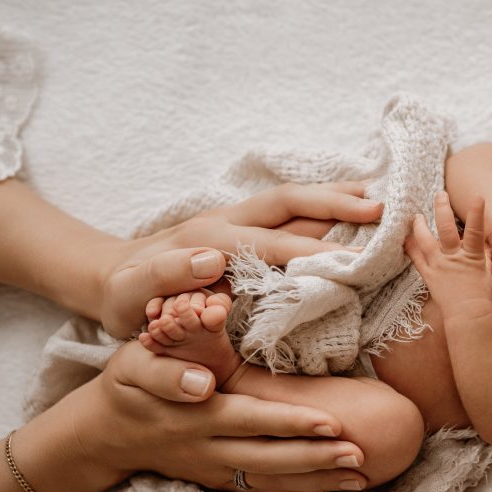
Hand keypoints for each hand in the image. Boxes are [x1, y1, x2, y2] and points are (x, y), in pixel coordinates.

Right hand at [73, 341, 369, 491]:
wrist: (103, 433)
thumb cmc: (127, 385)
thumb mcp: (133, 364)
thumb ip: (164, 371)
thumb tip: (203, 382)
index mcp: (196, 416)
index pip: (252, 420)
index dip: (292, 422)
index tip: (332, 422)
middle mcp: (208, 449)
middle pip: (269, 459)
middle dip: (317, 459)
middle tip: (361, 454)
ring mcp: (213, 470)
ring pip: (271, 481)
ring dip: (317, 480)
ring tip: (362, 475)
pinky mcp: (216, 481)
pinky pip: (261, 491)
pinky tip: (331, 490)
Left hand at [100, 181, 382, 336]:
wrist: (110, 275)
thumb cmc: (127, 295)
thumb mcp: (132, 293)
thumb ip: (168, 276)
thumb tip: (211, 259)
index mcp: (211, 239)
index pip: (274, 245)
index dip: (315, 253)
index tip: (354, 261)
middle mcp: (229, 221)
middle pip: (293, 204)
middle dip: (338, 205)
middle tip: (381, 209)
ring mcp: (237, 218)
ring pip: (295, 201)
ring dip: (335, 196)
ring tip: (376, 196)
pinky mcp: (241, 224)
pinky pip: (289, 210)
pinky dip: (322, 204)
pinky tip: (347, 205)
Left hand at [405, 192, 491, 322]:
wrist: (467, 316)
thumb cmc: (481, 295)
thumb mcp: (488, 271)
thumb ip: (484, 253)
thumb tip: (483, 241)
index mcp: (473, 256)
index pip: (476, 231)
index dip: (477, 213)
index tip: (478, 197)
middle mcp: (454, 258)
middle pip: (446, 228)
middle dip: (442, 208)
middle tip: (439, 194)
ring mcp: (439, 266)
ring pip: (425, 240)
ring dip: (419, 225)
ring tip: (416, 215)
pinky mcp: (428, 275)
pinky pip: (415, 258)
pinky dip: (409, 247)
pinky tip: (404, 238)